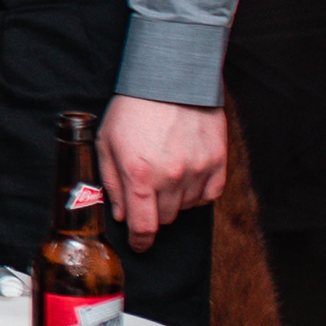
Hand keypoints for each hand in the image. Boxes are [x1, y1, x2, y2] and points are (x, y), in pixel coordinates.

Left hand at [96, 94, 224, 247]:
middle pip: (165, 218)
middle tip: (145, 194)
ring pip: (186, 208)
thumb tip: (119, 213)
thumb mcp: (107, 144)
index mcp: (140, 175)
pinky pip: (209, 195)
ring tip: (163, 175)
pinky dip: (197, 193)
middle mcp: (171, 177)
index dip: (140, 241)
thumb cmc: (134, 110)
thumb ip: (112, 183)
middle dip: (152, 213)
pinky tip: (185, 177)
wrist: (170, 82)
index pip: (143, 226)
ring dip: (173, 201)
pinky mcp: (218, 162)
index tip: (139, 244)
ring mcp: (198, 171)